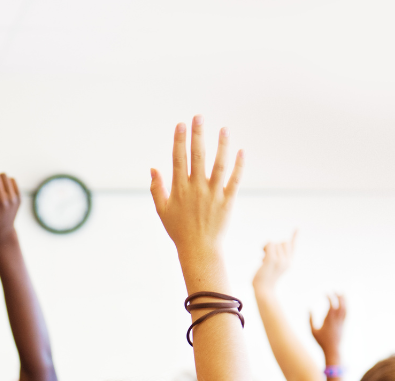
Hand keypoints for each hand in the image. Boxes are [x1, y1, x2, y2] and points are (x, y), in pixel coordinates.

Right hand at [150, 117, 242, 266]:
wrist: (199, 249)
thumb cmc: (179, 230)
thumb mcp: (162, 210)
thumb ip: (157, 189)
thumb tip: (153, 168)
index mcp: (179, 189)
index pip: (178, 159)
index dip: (179, 140)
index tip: (181, 124)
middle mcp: (196, 188)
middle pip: (198, 156)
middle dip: (198, 135)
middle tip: (199, 117)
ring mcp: (213, 194)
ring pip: (219, 164)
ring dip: (222, 145)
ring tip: (224, 128)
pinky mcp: (228, 200)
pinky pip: (235, 179)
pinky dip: (239, 165)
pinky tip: (241, 150)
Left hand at [252, 231, 297, 292]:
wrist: (264, 290)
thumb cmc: (265, 280)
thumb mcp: (270, 268)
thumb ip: (272, 258)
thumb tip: (267, 250)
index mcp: (288, 262)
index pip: (292, 247)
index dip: (294, 237)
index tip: (297, 228)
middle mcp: (287, 260)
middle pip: (283, 242)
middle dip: (274, 245)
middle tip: (266, 254)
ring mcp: (281, 260)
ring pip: (275, 243)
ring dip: (267, 248)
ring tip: (263, 259)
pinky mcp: (272, 260)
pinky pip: (270, 244)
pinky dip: (265, 247)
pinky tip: (262, 258)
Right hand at [310, 294, 346, 362]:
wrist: (333, 349)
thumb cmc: (321, 341)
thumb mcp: (312, 331)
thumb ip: (310, 320)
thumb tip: (309, 309)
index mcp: (329, 320)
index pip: (332, 306)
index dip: (330, 298)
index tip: (326, 293)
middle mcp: (337, 320)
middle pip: (340, 305)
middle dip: (338, 296)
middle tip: (335, 289)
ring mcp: (341, 322)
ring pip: (345, 308)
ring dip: (344, 300)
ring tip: (342, 293)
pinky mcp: (343, 324)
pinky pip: (346, 313)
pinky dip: (346, 306)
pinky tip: (344, 303)